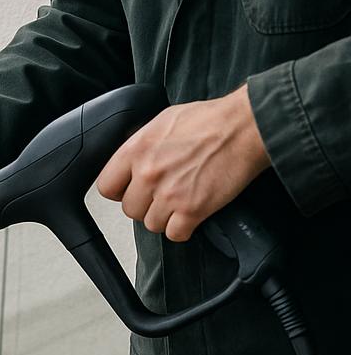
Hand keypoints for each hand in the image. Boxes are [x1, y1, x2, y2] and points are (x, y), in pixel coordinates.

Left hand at [95, 85, 269, 242]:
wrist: (247, 126)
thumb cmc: (211, 120)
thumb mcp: (163, 122)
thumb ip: (142, 146)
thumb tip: (132, 164)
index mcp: (136, 151)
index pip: (107, 187)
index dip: (120, 192)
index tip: (132, 190)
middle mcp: (148, 174)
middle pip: (130, 210)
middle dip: (146, 205)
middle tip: (166, 194)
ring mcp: (169, 194)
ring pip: (151, 224)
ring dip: (166, 217)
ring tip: (182, 200)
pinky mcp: (192, 210)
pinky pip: (175, 234)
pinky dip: (183, 228)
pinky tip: (193, 213)